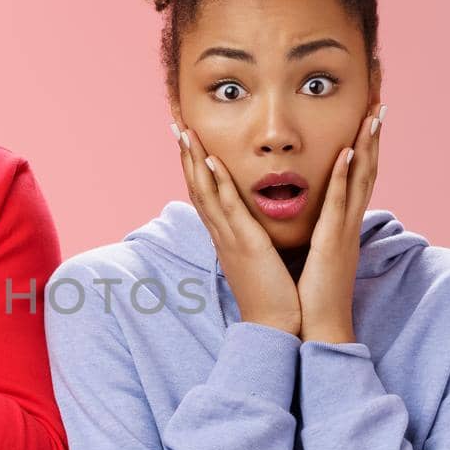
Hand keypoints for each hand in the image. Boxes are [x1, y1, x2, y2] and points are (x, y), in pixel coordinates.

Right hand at [175, 118, 301, 336]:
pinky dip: (218, 183)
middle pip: (196, 186)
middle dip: (186, 154)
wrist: (275, 326)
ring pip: (205, 192)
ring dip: (194, 160)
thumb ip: (251, 237)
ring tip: (185, 131)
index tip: (187, 138)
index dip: (193, 164)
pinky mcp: (245, 244)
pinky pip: (228, 208)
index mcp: (225, 235)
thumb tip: (251, 224)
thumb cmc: (272, 294)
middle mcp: (220, 234)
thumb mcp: (258, 258)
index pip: (204, 192)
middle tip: (175, 123)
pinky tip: (213, 160)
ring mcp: (229, 238)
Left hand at [298, 103, 384, 343]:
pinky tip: (346, 153)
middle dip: (373, 137)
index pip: (356, 178)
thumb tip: (311, 219)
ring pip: (359, 181)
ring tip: (373, 115)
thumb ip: (316, 233)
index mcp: (342, 226)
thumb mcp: (314, 256)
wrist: (318, 329)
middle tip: (380, 103)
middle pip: (366, 172)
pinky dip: (342, 178)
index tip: (368, 118)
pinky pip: (339, 205)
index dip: (365, 148)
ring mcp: (344, 233)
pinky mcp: (333, 244)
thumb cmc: (312, 296)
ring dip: (366, 147)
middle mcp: (349, 224)